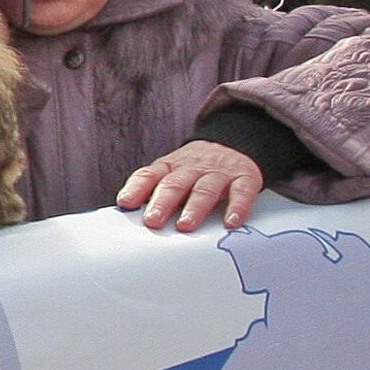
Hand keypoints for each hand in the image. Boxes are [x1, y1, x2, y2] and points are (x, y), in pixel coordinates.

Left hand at [118, 140, 262, 231]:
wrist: (233, 144)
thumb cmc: (194, 170)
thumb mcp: (171, 173)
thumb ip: (152, 190)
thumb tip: (128, 213)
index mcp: (169, 167)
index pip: (149, 175)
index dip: (136, 188)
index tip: (125, 203)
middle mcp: (192, 168)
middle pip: (175, 184)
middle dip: (162, 202)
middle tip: (153, 221)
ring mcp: (219, 173)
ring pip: (204, 189)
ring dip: (194, 208)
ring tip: (185, 226)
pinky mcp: (245, 178)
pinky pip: (241, 192)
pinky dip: (237, 207)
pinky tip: (231, 222)